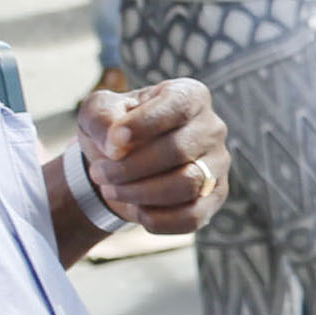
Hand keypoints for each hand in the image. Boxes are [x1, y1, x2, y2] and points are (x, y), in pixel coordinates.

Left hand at [78, 78, 228, 234]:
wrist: (122, 163)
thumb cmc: (115, 129)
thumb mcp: (97, 112)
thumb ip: (101, 118)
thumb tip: (115, 144)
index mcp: (189, 95)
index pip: (177, 107)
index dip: (144, 125)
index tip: (112, 142)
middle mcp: (212, 128)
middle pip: (178, 151)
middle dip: (130, 168)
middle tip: (99, 174)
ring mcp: (218, 164)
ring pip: (187, 185)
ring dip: (140, 193)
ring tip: (111, 190)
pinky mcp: (214, 197)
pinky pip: (193, 217)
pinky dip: (158, 219)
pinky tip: (136, 210)